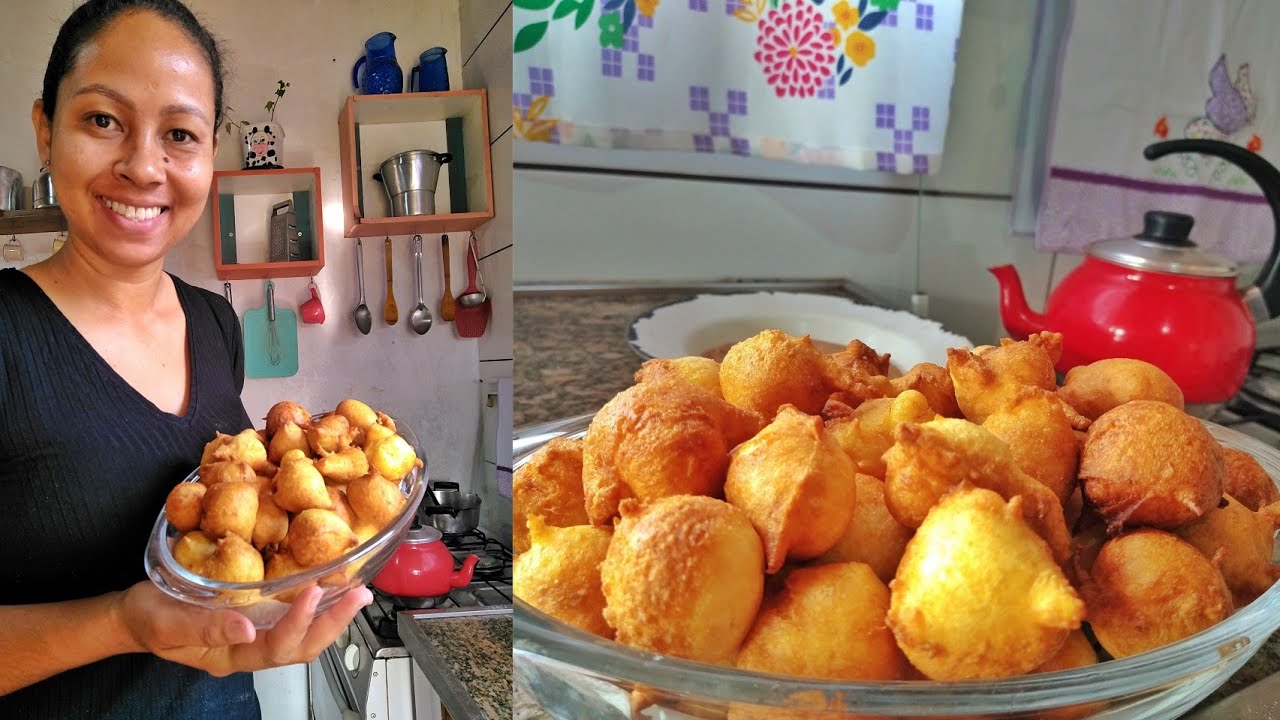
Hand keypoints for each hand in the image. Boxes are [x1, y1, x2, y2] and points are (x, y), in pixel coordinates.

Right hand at [116, 581, 371, 675]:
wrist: (134, 614)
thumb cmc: (146, 619)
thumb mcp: (167, 623)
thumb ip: (203, 627)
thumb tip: (244, 627)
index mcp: (230, 655)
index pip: (275, 647)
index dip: (297, 623)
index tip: (311, 594)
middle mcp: (250, 647)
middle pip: (302, 646)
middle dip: (333, 623)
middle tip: (358, 596)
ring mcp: (255, 632)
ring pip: (303, 634)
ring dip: (332, 614)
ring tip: (356, 591)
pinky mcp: (256, 613)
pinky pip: (292, 615)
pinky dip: (316, 601)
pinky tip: (331, 583)